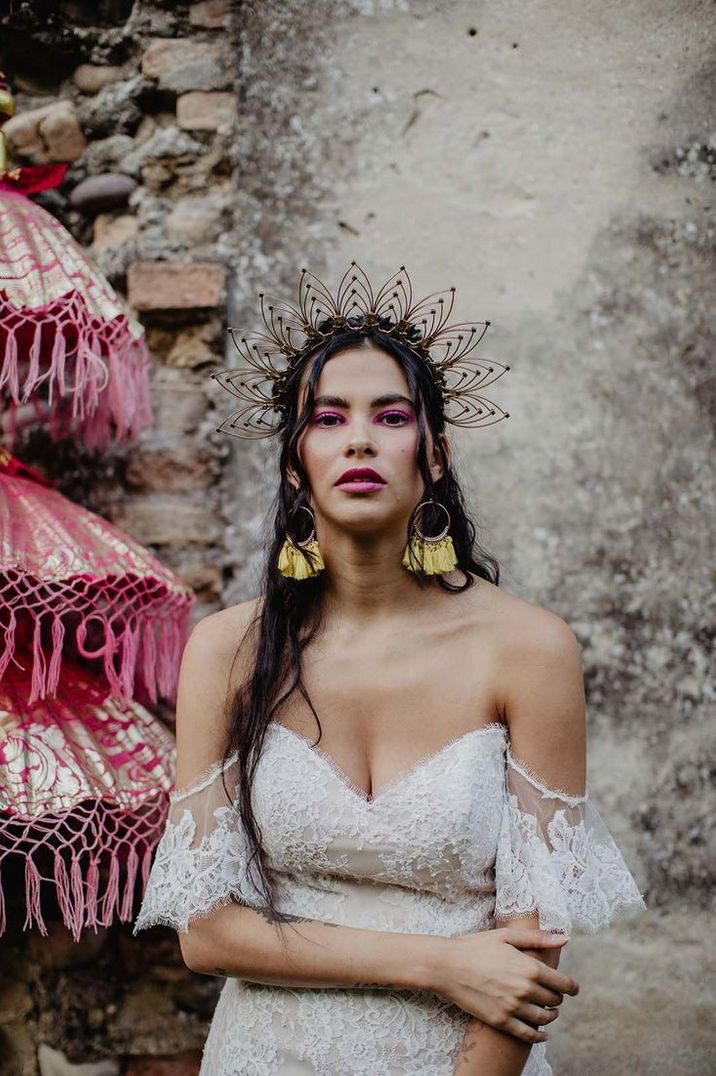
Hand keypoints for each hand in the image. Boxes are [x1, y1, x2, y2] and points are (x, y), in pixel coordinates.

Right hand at [435, 926, 578, 1044]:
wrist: (447, 966)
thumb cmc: (476, 946)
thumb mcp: (506, 937)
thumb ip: (537, 938)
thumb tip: (565, 937)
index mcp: (529, 967)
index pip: (563, 983)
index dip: (572, 987)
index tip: (573, 988)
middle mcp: (524, 989)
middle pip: (554, 1000)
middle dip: (558, 997)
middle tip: (554, 994)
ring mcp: (512, 1007)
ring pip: (544, 1018)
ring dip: (551, 1015)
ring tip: (549, 1012)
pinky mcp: (500, 1021)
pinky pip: (527, 1034)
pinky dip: (539, 1036)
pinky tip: (542, 1034)